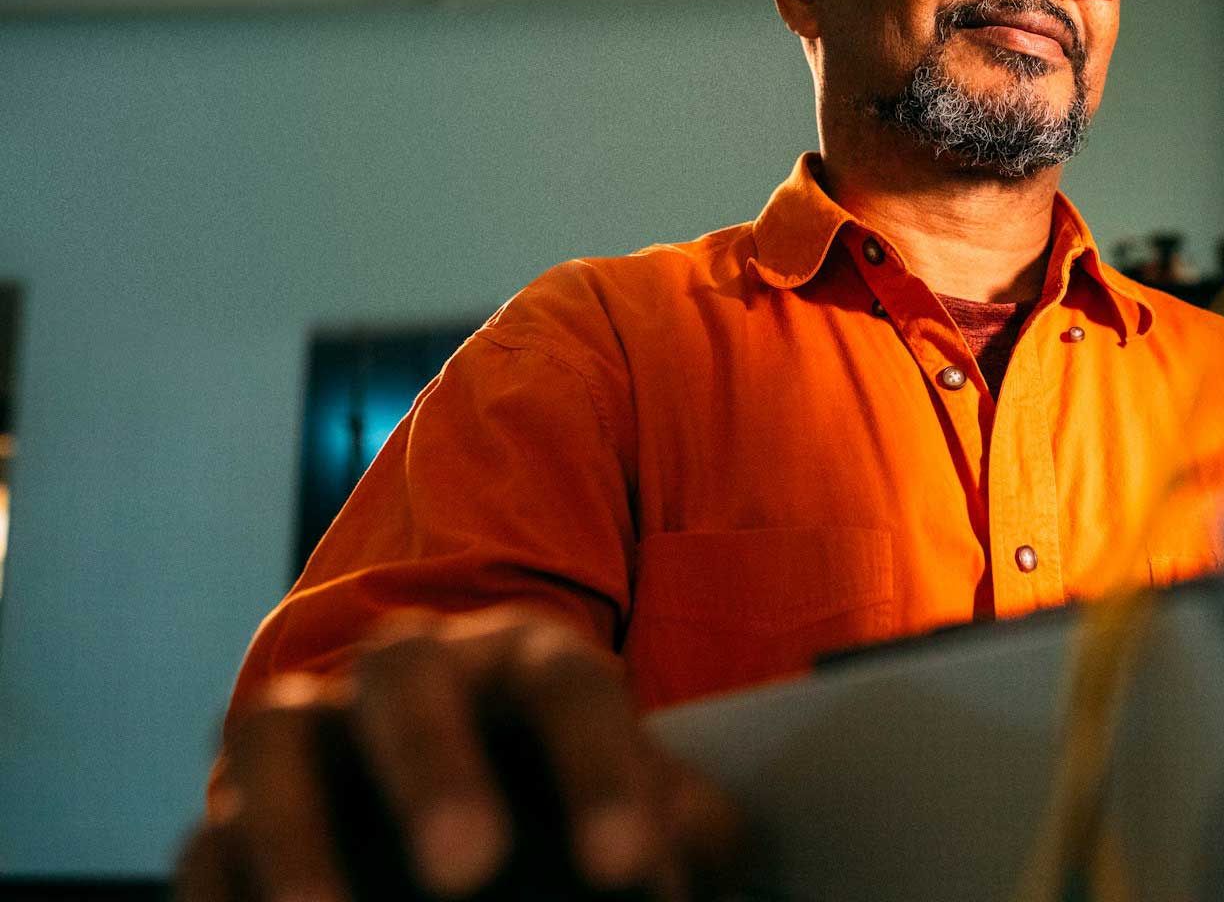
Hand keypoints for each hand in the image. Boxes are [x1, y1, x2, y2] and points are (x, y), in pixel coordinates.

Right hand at [178, 609, 746, 900]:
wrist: (459, 808)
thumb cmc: (562, 800)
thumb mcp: (626, 802)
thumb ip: (670, 821)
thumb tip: (702, 847)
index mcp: (524, 661)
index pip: (566, 689)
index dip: (598, 773)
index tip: (628, 871)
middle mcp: (407, 676)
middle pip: (405, 678)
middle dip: (433, 766)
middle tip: (470, 868)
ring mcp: (307, 735)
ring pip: (271, 740)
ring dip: (296, 833)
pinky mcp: (231, 817)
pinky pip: (206, 841)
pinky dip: (223, 892)